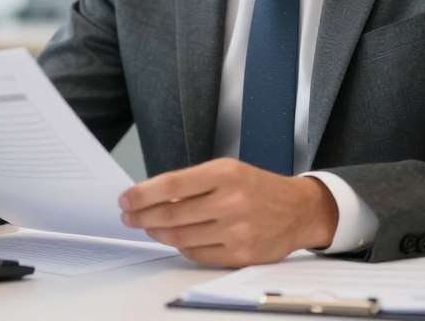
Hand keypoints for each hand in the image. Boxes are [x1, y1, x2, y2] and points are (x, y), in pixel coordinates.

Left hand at [117, 158, 338, 266]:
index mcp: (225, 174)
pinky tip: (174, 238)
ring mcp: (236, 230)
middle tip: (129, 216)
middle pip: (171, 215)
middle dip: (142, 217)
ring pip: (180, 237)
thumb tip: (151, 196)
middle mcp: (230, 202)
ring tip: (148, 227)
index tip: (126, 199)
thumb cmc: (257, 187)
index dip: (142, 195)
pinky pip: (197, 254)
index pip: (171, 186)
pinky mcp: (240, 254)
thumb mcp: (227, 170)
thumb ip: (192, 183)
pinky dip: (180, 247)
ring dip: (157, 233)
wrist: (298, 209)